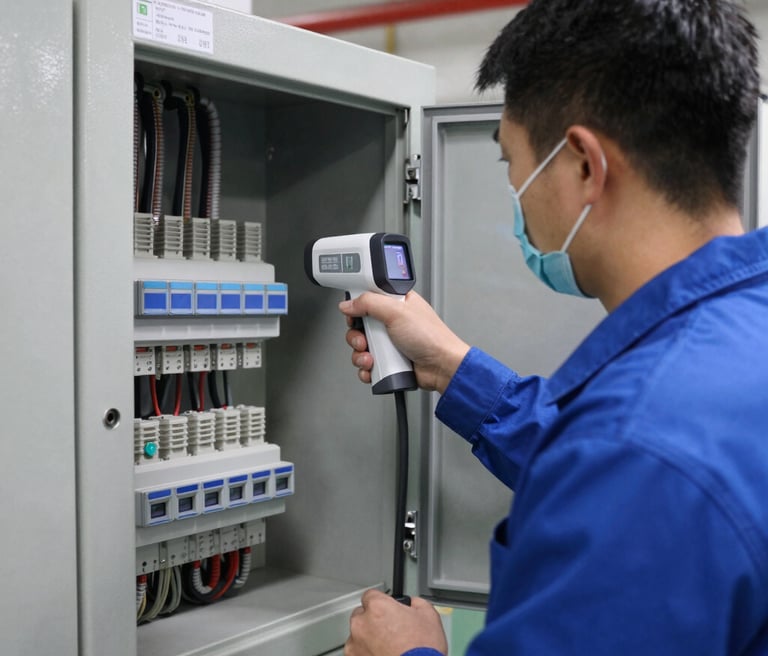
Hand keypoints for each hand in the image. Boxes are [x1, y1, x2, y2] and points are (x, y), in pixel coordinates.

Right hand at [339, 291, 469, 393]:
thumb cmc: (431, 337)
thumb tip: (348, 304)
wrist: (442, 367)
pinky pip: (367, 363)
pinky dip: (366, 368)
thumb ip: (369, 303)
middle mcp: (392, 322)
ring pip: (361, 346)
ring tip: (371, 357)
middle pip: (360, 325)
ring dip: (361, 354)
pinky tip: (373, 368)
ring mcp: (390, 342)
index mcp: (396, 303)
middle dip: (357, 335)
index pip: (367, 299)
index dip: (357, 306)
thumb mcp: (397, 311)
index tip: (354, 314)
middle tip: (364, 340)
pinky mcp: (388, 360)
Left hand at [345, 590, 447, 655]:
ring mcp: (355, 645)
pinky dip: (367, 654)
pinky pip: (358, 652)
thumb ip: (416, 603)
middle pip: (362, 615)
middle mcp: (362, 624)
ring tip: (388, 648)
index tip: (387, 609)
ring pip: (358, 636)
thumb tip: (413, 604)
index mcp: (378, 607)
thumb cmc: (423, 651)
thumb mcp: (430, 616)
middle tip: (391, 631)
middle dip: (374, 620)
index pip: (371, 595)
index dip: (382, 602)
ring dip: (369, 639)